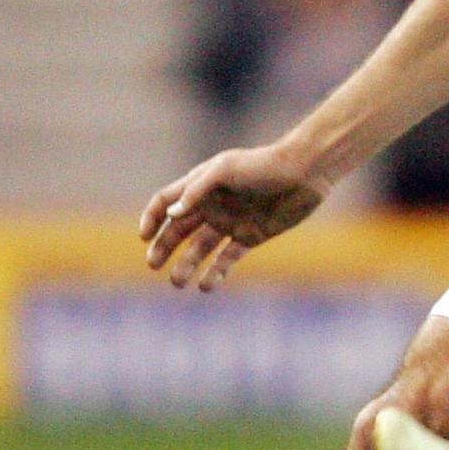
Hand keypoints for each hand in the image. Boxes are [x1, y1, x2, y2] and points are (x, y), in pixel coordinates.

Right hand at [139, 143, 328, 290]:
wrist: (305, 173)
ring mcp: (231, 222)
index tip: (144, 237)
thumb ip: (197, 190)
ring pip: (200, 248)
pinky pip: (228, 258)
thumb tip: (171, 214)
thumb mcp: (225, 169)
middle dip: (163, 248)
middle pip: (178, 230)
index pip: (166, 202)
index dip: (152, 218)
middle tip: (153, 265)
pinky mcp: (251, 236)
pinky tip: (206, 285)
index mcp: (201, 186)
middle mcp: (212, 205)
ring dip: (186, 265)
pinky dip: (216, 272)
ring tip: (177, 283)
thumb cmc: (263, 164)